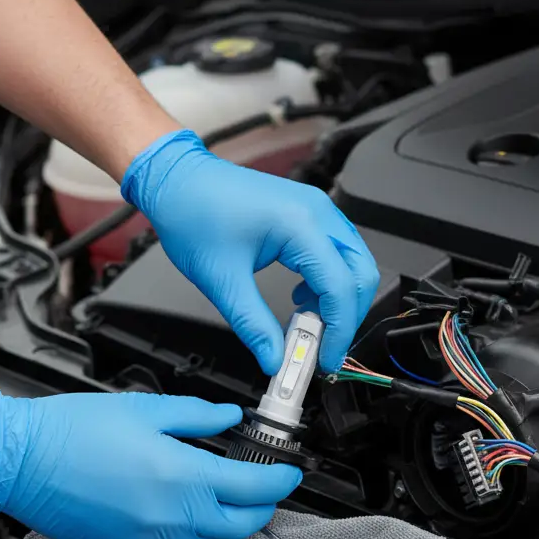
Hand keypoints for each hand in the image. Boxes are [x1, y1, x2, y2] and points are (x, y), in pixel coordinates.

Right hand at [0, 390, 300, 538]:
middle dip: (264, 508)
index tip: (290, 472)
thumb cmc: (72, 432)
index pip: (255, 488)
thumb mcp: (146, 409)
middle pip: (242, 525)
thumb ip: (198, 416)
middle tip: (266, 487)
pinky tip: (189, 513)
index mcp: (184, 476)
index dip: (282, 481)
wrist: (19, 460)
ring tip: (231, 501)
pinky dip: (195, 536)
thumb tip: (229, 418)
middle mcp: (172, 516)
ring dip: (231, 525)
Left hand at [121, 129, 379, 374]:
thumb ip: (253, 326)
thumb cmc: (193, 212)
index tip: (325, 358)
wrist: (177, 179)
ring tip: (307, 326)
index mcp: (300, 225)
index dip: (339, 330)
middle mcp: (318, 213)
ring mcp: (317, 211)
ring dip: (339, 301)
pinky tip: (302, 300)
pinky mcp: (310, 215)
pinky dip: (329, 283)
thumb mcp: (222, 280)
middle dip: (348, 317)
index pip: (341, 287)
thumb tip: (274, 359)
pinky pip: (337, 254)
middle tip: (324, 347)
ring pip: (354, 265)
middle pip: (361, 275)